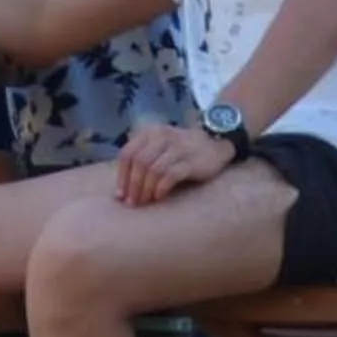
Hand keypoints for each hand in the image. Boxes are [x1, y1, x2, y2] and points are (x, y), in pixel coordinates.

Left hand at [116, 121, 234, 205]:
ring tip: (144, 202)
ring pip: (153, 170)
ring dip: (145, 189)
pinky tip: (158, 197)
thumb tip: (122, 189)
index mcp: (150, 132)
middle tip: (132, 203)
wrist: (216, 143)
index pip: (127, 154)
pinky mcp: (191, 161)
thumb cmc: (182, 149)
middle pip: (139, 163)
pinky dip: (161, 188)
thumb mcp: (160, 145)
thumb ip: (142, 157)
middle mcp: (162, 137)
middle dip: (133, 186)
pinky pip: (170, 175)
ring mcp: (178, 148)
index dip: (121, 176)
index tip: (120, 195)